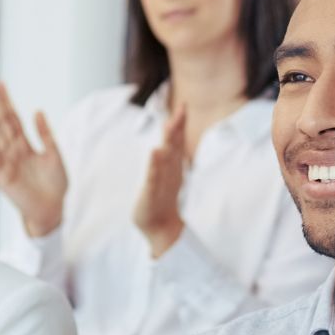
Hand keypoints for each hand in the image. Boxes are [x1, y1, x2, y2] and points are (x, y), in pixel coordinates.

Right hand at [0, 81, 68, 236]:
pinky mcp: (0, 175)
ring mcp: (5, 161)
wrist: (53, 209)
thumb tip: (38, 111)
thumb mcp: (54, 155)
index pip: (13, 118)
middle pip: (0, 123)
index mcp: (24, 144)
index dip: (6, 101)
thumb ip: (46, 134)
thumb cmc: (55, 184)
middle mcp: (12, 150)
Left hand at [134, 106, 187, 257]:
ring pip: (166, 158)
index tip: (183, 106)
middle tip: (182, 109)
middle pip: (174, 145)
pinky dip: (154, 166)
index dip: (179, 124)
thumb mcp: (160, 178)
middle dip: (177, 127)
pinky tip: (155, 153)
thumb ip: (162, 161)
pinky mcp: (151, 193)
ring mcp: (161, 181)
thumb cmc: (158, 201)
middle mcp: (168, 171)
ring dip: (168, 141)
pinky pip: (153, 177)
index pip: (175, 141)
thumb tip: (162, 143)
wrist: (159, 228)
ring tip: (169, 125)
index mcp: (170, 165)